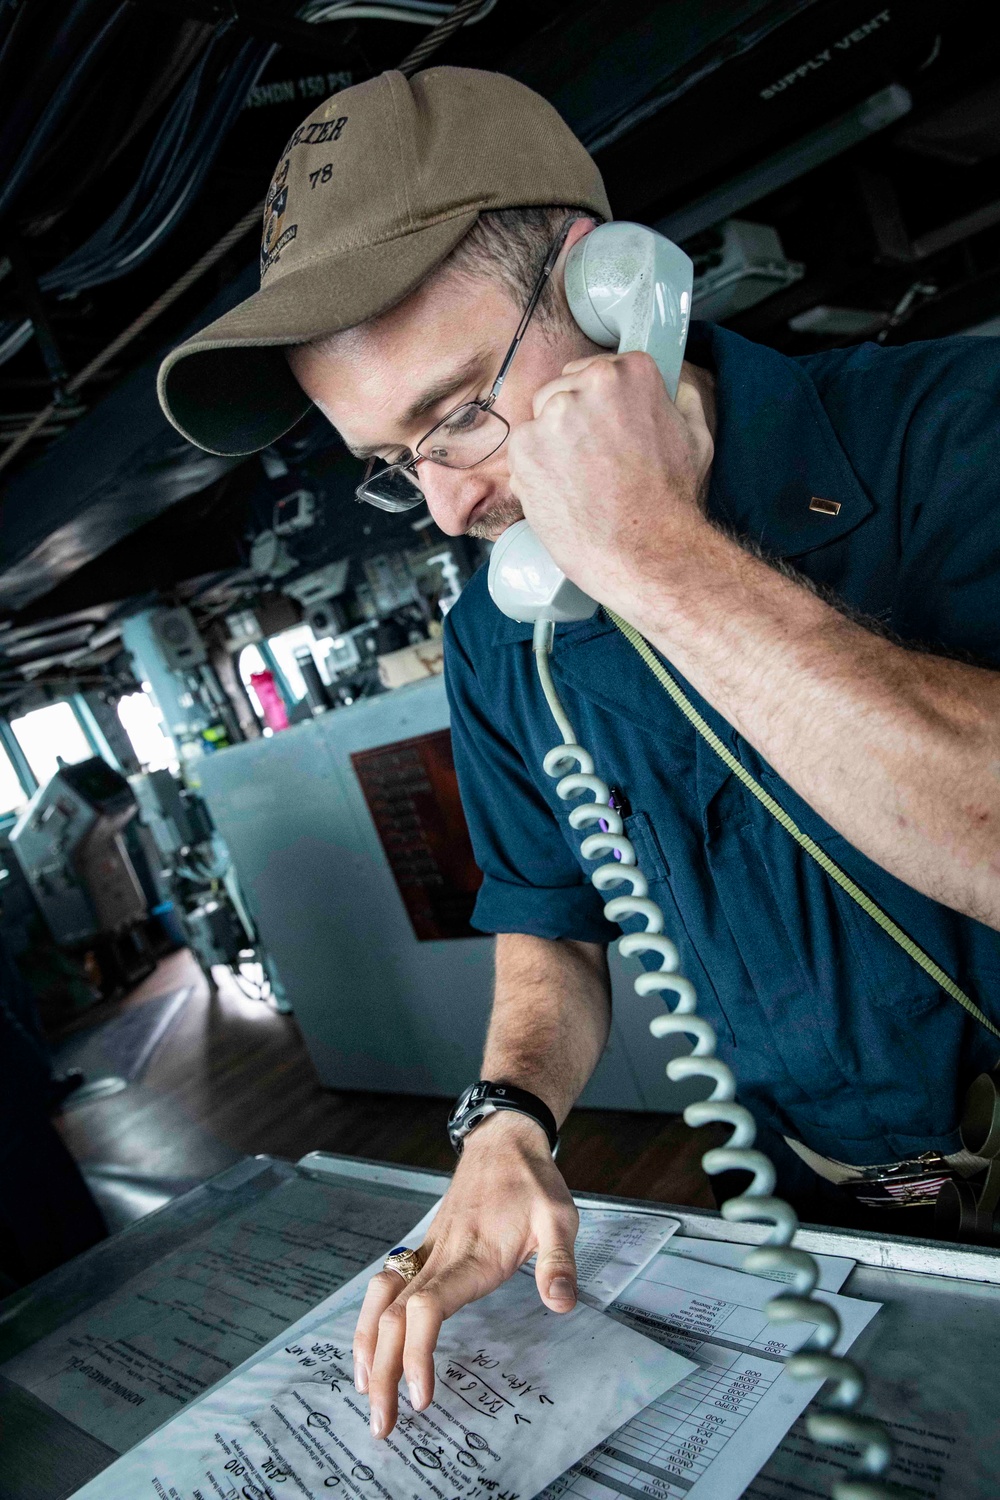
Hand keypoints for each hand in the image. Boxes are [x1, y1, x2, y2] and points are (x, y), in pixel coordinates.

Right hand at [352, 1111, 578, 1439]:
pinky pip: (384, 1286)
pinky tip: (369, 1347)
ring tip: (364, 1390)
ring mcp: (426, 1251)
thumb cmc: (532, 1182)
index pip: (429, 1309)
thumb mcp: (560, 1218)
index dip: (418, 1355)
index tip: (422, 1396)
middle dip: (382, 1373)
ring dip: (367, 1347)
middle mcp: (439, 1257)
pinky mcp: (423, 1249)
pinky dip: (369, 1320)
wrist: (504, 1141)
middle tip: (382, 1425)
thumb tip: (560, 1304)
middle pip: (394, 1318)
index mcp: (471, 1257)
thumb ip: (559, 1263)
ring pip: (380, 1301)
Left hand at [507, 352, 713, 608]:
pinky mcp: (525, 447)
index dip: (596, 406)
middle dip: (570, 422)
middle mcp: (588, 383)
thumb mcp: (696, 436)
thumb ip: (680, 398)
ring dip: (550, 447)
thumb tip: (672, 382)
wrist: (644, 550)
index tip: (604, 431)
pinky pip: (521, 453)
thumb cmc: (672, 500)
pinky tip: (561, 495)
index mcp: (630, 372)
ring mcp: (552, 415)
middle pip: (561, 392)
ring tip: (579, 484)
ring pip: (539, 422)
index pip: (594, 372)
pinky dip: (534, 473)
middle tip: (592, 463)